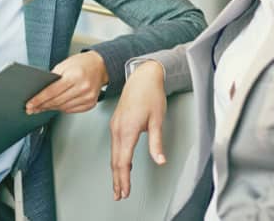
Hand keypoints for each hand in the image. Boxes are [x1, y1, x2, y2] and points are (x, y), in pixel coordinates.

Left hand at [25, 50, 108, 113]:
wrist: (100, 66)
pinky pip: (72, 110)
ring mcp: (88, 97)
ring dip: (51, 108)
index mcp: (75, 76)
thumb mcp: (64, 64)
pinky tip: (56, 106)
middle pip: (57, 101)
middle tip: (32, 109)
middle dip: (42, 106)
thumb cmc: (82, 63)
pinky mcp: (91, 103)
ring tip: (42, 107)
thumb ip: (53, 78)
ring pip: (63, 108)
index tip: (30, 104)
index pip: (52, 92)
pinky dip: (62, 109)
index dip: (39, 99)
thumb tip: (40, 92)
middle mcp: (83, 88)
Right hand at [109, 60, 166, 200]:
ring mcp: (115, 126)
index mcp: (127, 129)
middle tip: (119, 195)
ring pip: (113, 154)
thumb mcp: (157, 120)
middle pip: (115, 160)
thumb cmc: (150, 94)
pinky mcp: (116, 123)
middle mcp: (117, 129)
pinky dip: (116, 158)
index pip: (123, 161)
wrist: (142, 77)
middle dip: (117, 179)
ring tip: (119, 185)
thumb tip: (160, 160)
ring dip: (116, 170)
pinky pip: (114, 145)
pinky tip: (122, 165)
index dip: (124, 179)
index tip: (125, 191)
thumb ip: (156, 142)